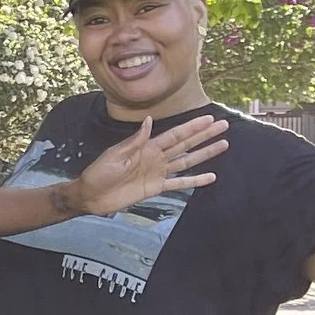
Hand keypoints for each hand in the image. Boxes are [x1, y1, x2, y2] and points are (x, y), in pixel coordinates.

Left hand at [71, 110, 225, 216]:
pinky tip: (210, 177)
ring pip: (187, 161)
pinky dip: (194, 181)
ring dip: (205, 154)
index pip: (175, 135)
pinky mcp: (156, 188)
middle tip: (223, 125)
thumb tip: (149, 121)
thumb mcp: (115, 155)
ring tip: (223, 145)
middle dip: (204, 135)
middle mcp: (156, 157)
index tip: (208, 118)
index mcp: (146, 147)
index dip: (192, 127)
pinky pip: (179, 184)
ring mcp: (158, 172)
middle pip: (186, 144)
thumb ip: (136, 141)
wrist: (91, 195)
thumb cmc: (99, 172)